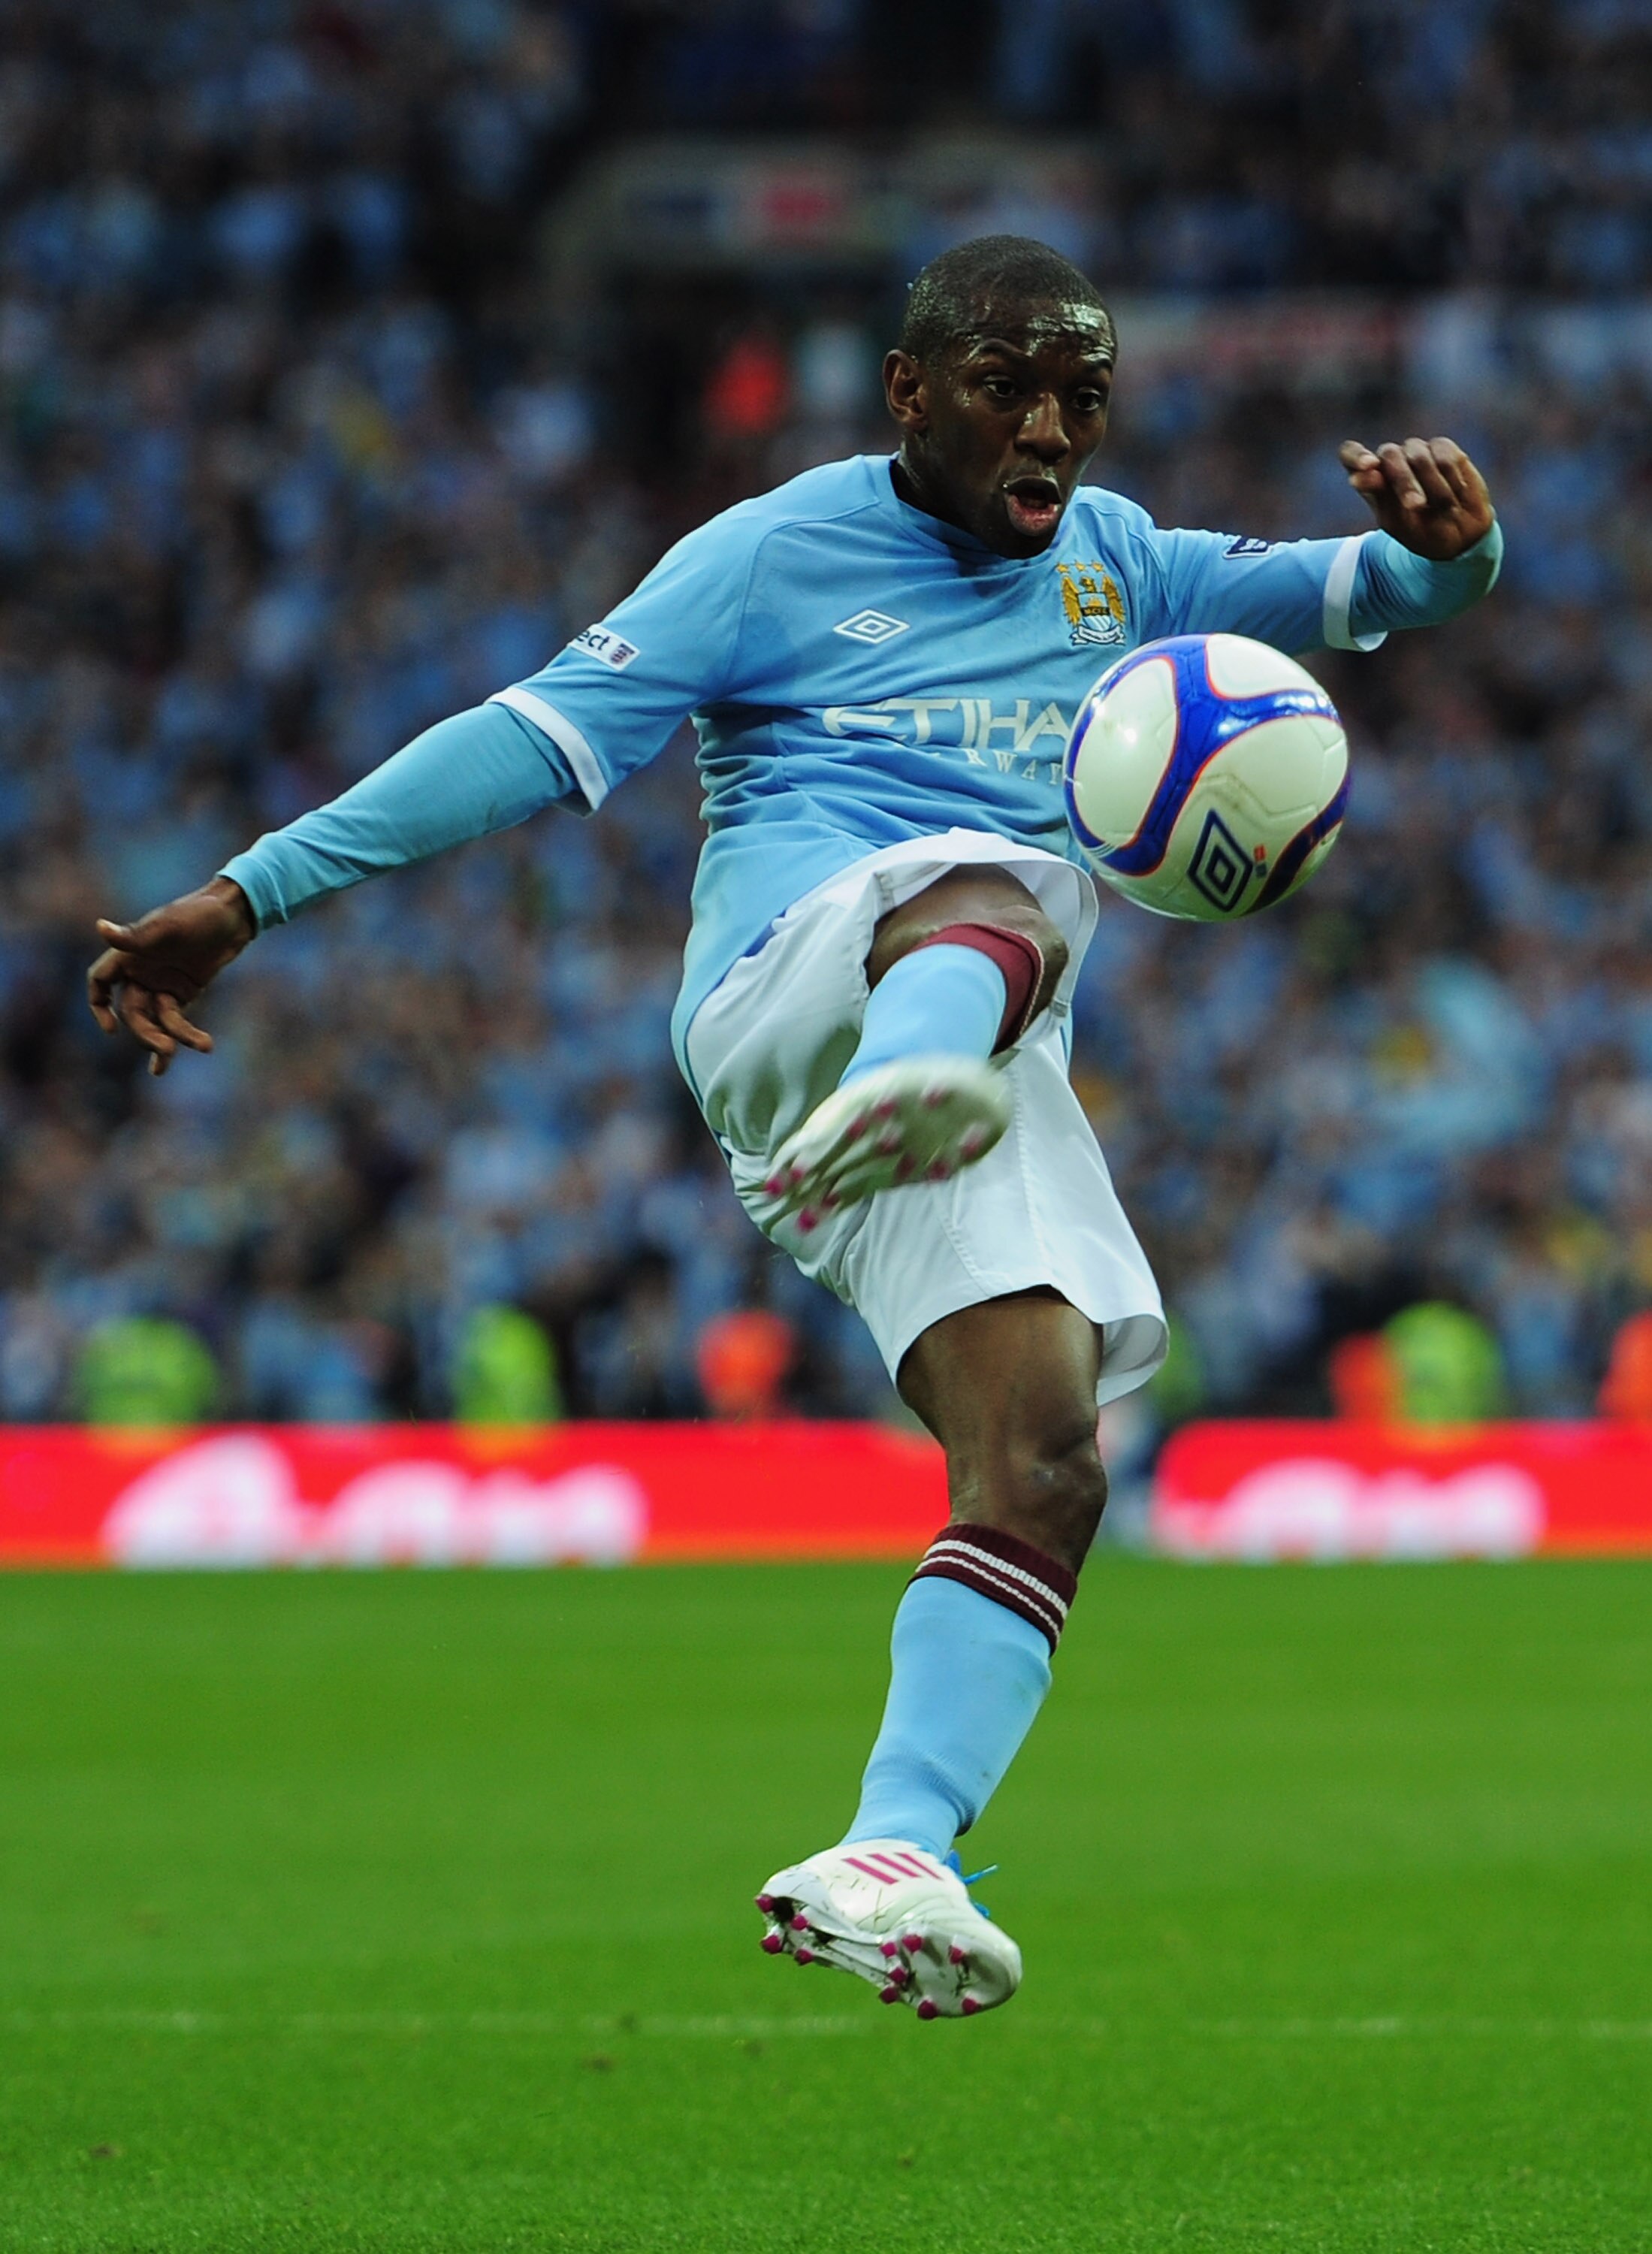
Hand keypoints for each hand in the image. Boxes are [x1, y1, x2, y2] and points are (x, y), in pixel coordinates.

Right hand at [86, 877, 255, 1076]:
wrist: (234, 915)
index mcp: (129, 954)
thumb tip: (100, 927)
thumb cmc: (198, 913)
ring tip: (203, 1045)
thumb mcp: (168, 926)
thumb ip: (135, 936)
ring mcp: (161, 984)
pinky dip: (184, 1037)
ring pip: (154, 1021)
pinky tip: (196, 1050)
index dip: (99, 1004)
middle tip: (167, 1047)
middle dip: (146, 1032)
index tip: (111, 1028)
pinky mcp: (183, 993)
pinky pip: (175, 1021)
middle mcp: (140, 971)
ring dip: (170, 1038)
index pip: (100, 980)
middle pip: (131, 1011)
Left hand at [1338, 436, 1494, 560]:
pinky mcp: (1443, 448)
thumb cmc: (1422, 533)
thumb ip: (1380, 497)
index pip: (1350, 453)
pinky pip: (1445, 457)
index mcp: (1370, 479)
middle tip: (1416, 506)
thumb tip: (1360, 474)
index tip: (1369, 466)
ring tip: (1445, 508)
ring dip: (1433, 487)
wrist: (1460, 536)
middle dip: (1403, 482)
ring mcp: (1416, 451)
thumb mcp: (1398, 523)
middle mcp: (1391, 460)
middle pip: (1389, 454)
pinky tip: (1457, 494)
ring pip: (1419, 456)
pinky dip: (1452, 480)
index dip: (1356, 455)